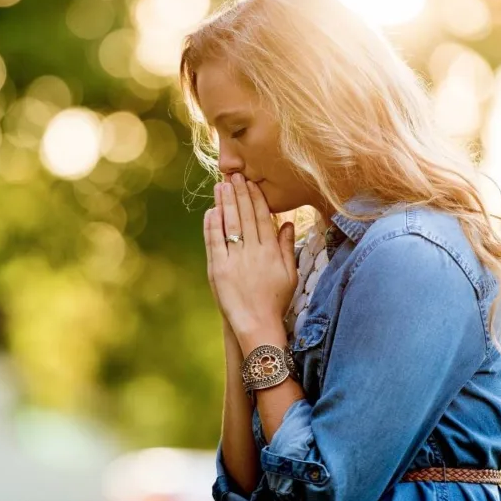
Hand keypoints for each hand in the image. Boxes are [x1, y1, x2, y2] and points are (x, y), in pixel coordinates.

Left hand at [204, 173, 297, 340]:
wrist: (257, 325)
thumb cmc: (275, 301)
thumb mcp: (290, 274)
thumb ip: (288, 247)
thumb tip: (287, 223)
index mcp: (271, 251)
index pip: (262, 217)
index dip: (255, 198)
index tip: (250, 183)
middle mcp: (253, 252)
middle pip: (244, 216)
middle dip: (238, 193)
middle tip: (233, 176)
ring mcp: (234, 260)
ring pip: (229, 225)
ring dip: (224, 203)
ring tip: (221, 186)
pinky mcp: (218, 270)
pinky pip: (214, 242)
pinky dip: (212, 225)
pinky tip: (211, 211)